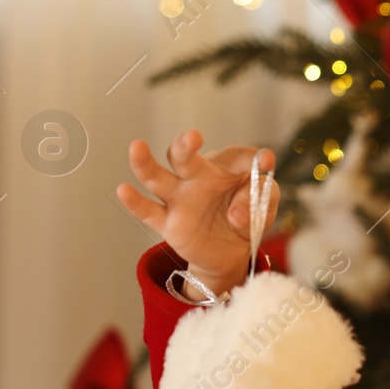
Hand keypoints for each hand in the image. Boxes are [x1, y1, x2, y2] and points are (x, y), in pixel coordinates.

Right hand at [116, 130, 280, 294]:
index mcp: (224, 168)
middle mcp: (197, 177)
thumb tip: (236, 212)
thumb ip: (259, 198)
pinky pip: (148, 211)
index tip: (265, 161)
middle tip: (192, 137)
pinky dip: (135, 202)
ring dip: (145, 163)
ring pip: (157, 177)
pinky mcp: (168, 222)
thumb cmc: (247, 215)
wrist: (230, 251)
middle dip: (186, 146)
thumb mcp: (264, 206)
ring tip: (137, 147)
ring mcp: (179, 198)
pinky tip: (124, 190)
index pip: (235, 157)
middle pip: (184, 156)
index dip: (251, 159)